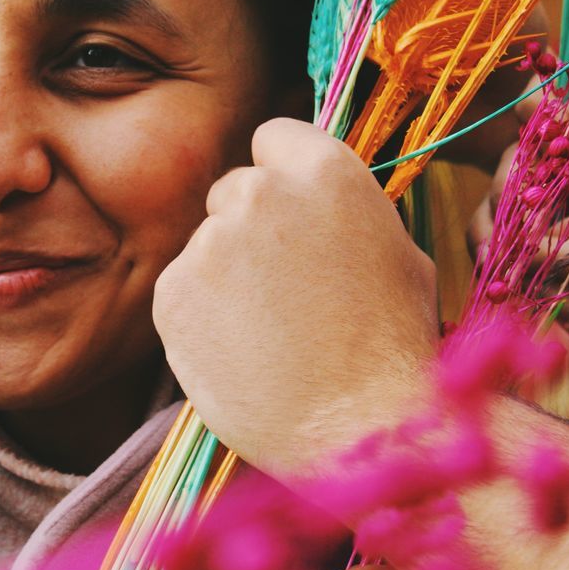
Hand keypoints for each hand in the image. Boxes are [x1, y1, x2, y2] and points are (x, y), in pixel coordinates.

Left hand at [154, 119, 437, 477]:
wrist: (360, 431)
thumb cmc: (393, 349)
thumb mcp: (397, 253)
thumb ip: (343, 212)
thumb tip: (313, 204)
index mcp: (325, 171)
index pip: (272, 138)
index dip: (281, 178)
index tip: (288, 213)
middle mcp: (260, 194)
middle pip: (233, 192)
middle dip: (250, 231)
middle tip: (282, 291)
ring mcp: (210, 242)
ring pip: (206, 247)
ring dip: (225, 279)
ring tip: (269, 336)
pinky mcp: (171, 293)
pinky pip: (180, 294)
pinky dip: (199, 320)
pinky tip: (240, 355)